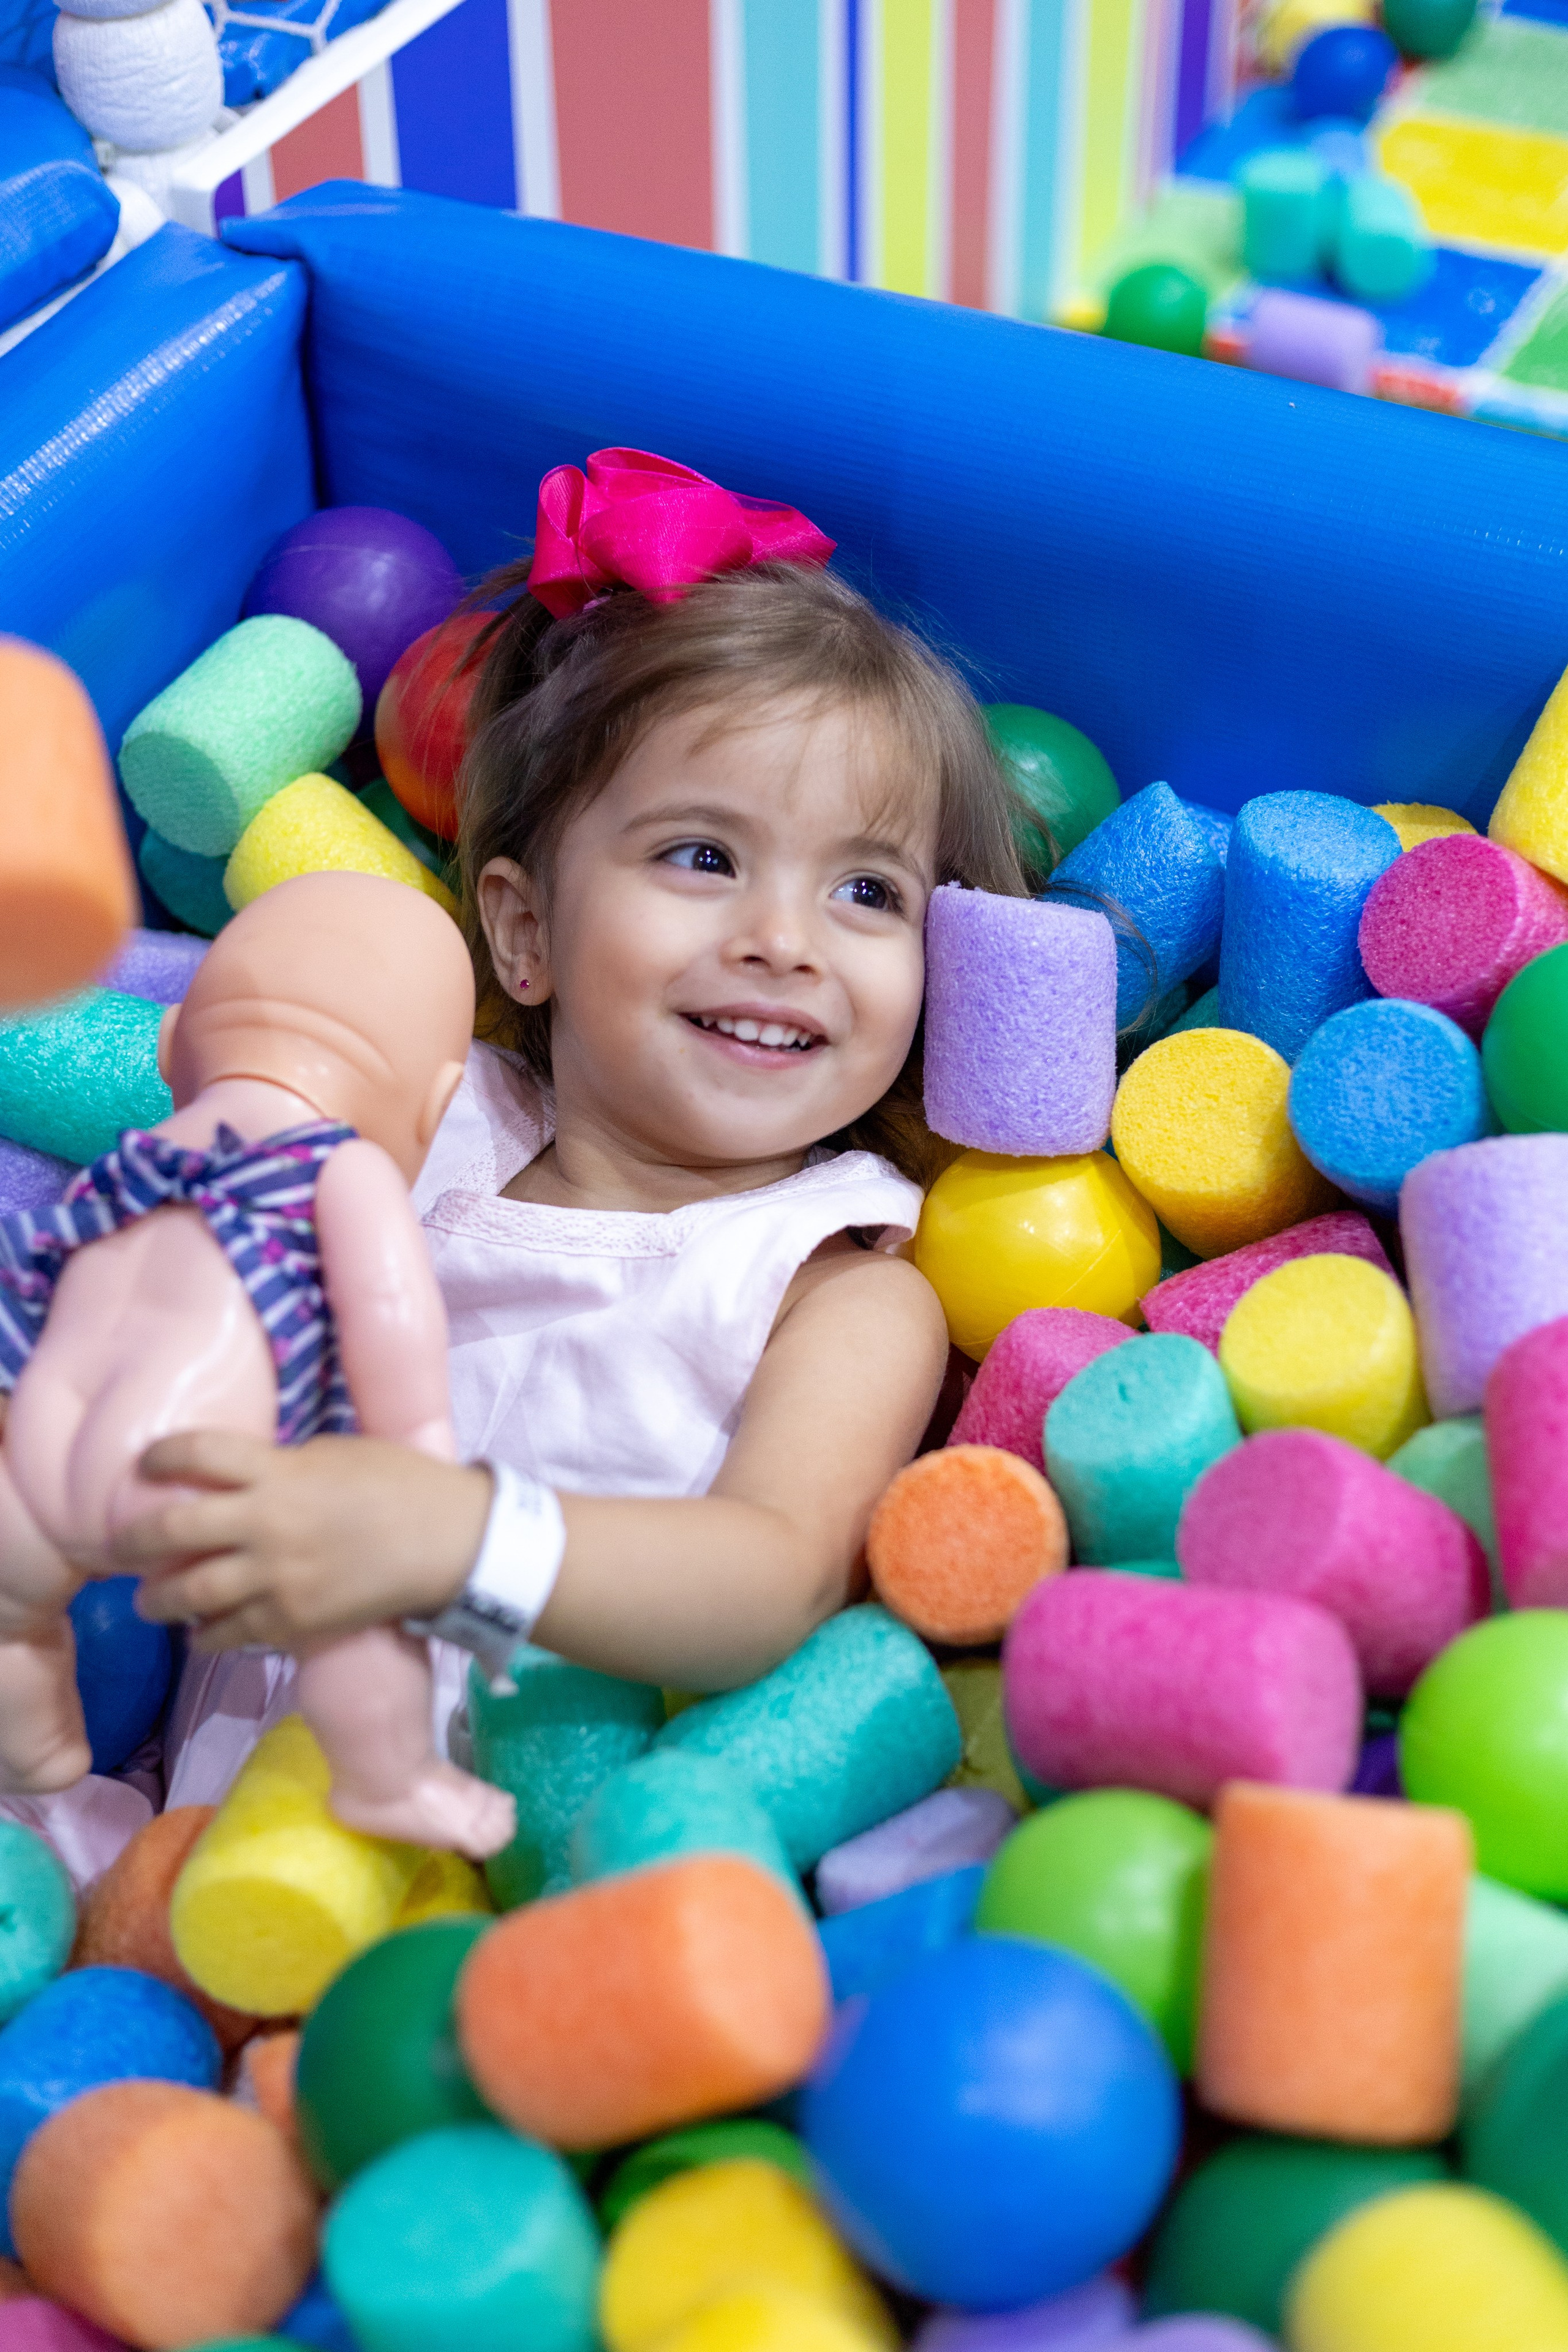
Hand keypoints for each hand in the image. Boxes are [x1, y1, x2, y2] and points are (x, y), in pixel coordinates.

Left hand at [112, 1432, 491, 1653]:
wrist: (449, 1543)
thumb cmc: (399, 1483)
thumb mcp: (334, 1452)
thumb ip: (280, 1466)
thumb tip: (238, 1479)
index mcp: (279, 1472)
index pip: (196, 1453)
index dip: (159, 1457)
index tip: (145, 1465)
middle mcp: (267, 1526)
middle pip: (172, 1531)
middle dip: (133, 1540)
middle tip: (120, 1546)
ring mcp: (277, 1580)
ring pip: (190, 1596)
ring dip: (158, 1599)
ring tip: (150, 1601)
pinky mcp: (294, 1623)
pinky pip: (230, 1635)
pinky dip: (206, 1635)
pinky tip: (199, 1633)